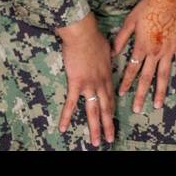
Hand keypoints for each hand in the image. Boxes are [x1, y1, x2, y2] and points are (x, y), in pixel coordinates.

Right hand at [56, 13, 115, 145]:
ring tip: (96, 142)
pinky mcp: (76, 84)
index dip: (112, 110)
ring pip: (93, 111)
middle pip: (106, 108)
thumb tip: (112, 52)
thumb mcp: (107, 46)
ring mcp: (89, 85)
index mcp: (107, 75)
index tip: (113, 120)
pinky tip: (62, 129)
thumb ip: (109, 54)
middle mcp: (101, 83)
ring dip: (95, 128)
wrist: (83, 33)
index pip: (111, 97)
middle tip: (109, 139)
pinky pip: (71, 104)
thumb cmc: (93, 36)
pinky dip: (66, 117)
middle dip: (108, 125)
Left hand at [113, 0, 175, 112]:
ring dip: (161, 91)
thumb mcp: (129, 21)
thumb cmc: (147, 7)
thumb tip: (112, 53)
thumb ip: (121, 38)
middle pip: (147, 77)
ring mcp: (168, 51)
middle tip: (137, 109)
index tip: (121, 93)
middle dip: (141, 94)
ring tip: (158, 104)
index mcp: (141, 46)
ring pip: (164, 75)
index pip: (132, 69)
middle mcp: (154, 52)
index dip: (126, 82)